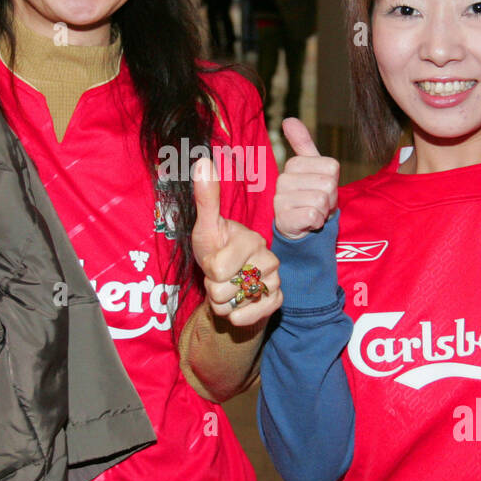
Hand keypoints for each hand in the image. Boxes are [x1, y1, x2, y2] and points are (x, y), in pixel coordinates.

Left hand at [191, 157, 281, 325]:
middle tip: (222, 277)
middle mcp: (269, 259)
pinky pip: (248, 319)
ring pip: (232, 307)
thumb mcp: (206, 227)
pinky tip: (239, 304)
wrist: (231, 280)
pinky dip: (236, 317)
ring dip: (223, 303)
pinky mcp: (277, 301)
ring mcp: (275, 282)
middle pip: (222, 291)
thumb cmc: (216, 250)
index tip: (215, 260)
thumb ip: (207, 198)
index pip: (216, 269)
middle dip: (214, 288)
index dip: (208, 270)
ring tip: (230, 288)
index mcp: (252, 240)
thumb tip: (203, 161)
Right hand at [275, 118, 339, 239]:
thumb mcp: (312, 169)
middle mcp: (283, 180)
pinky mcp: (283, 219)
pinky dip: (316, 222)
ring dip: (323, 211)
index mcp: (293, 165)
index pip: (332, 168)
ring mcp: (280, 200)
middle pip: (328, 184)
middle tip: (318, 204)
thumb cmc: (309, 196)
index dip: (333, 181)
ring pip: (321, 200)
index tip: (322, 188)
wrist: (300, 228)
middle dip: (330, 198)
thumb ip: (303, 143)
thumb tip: (288, 120)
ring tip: (313, 212)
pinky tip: (308, 223)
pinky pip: (313, 215)